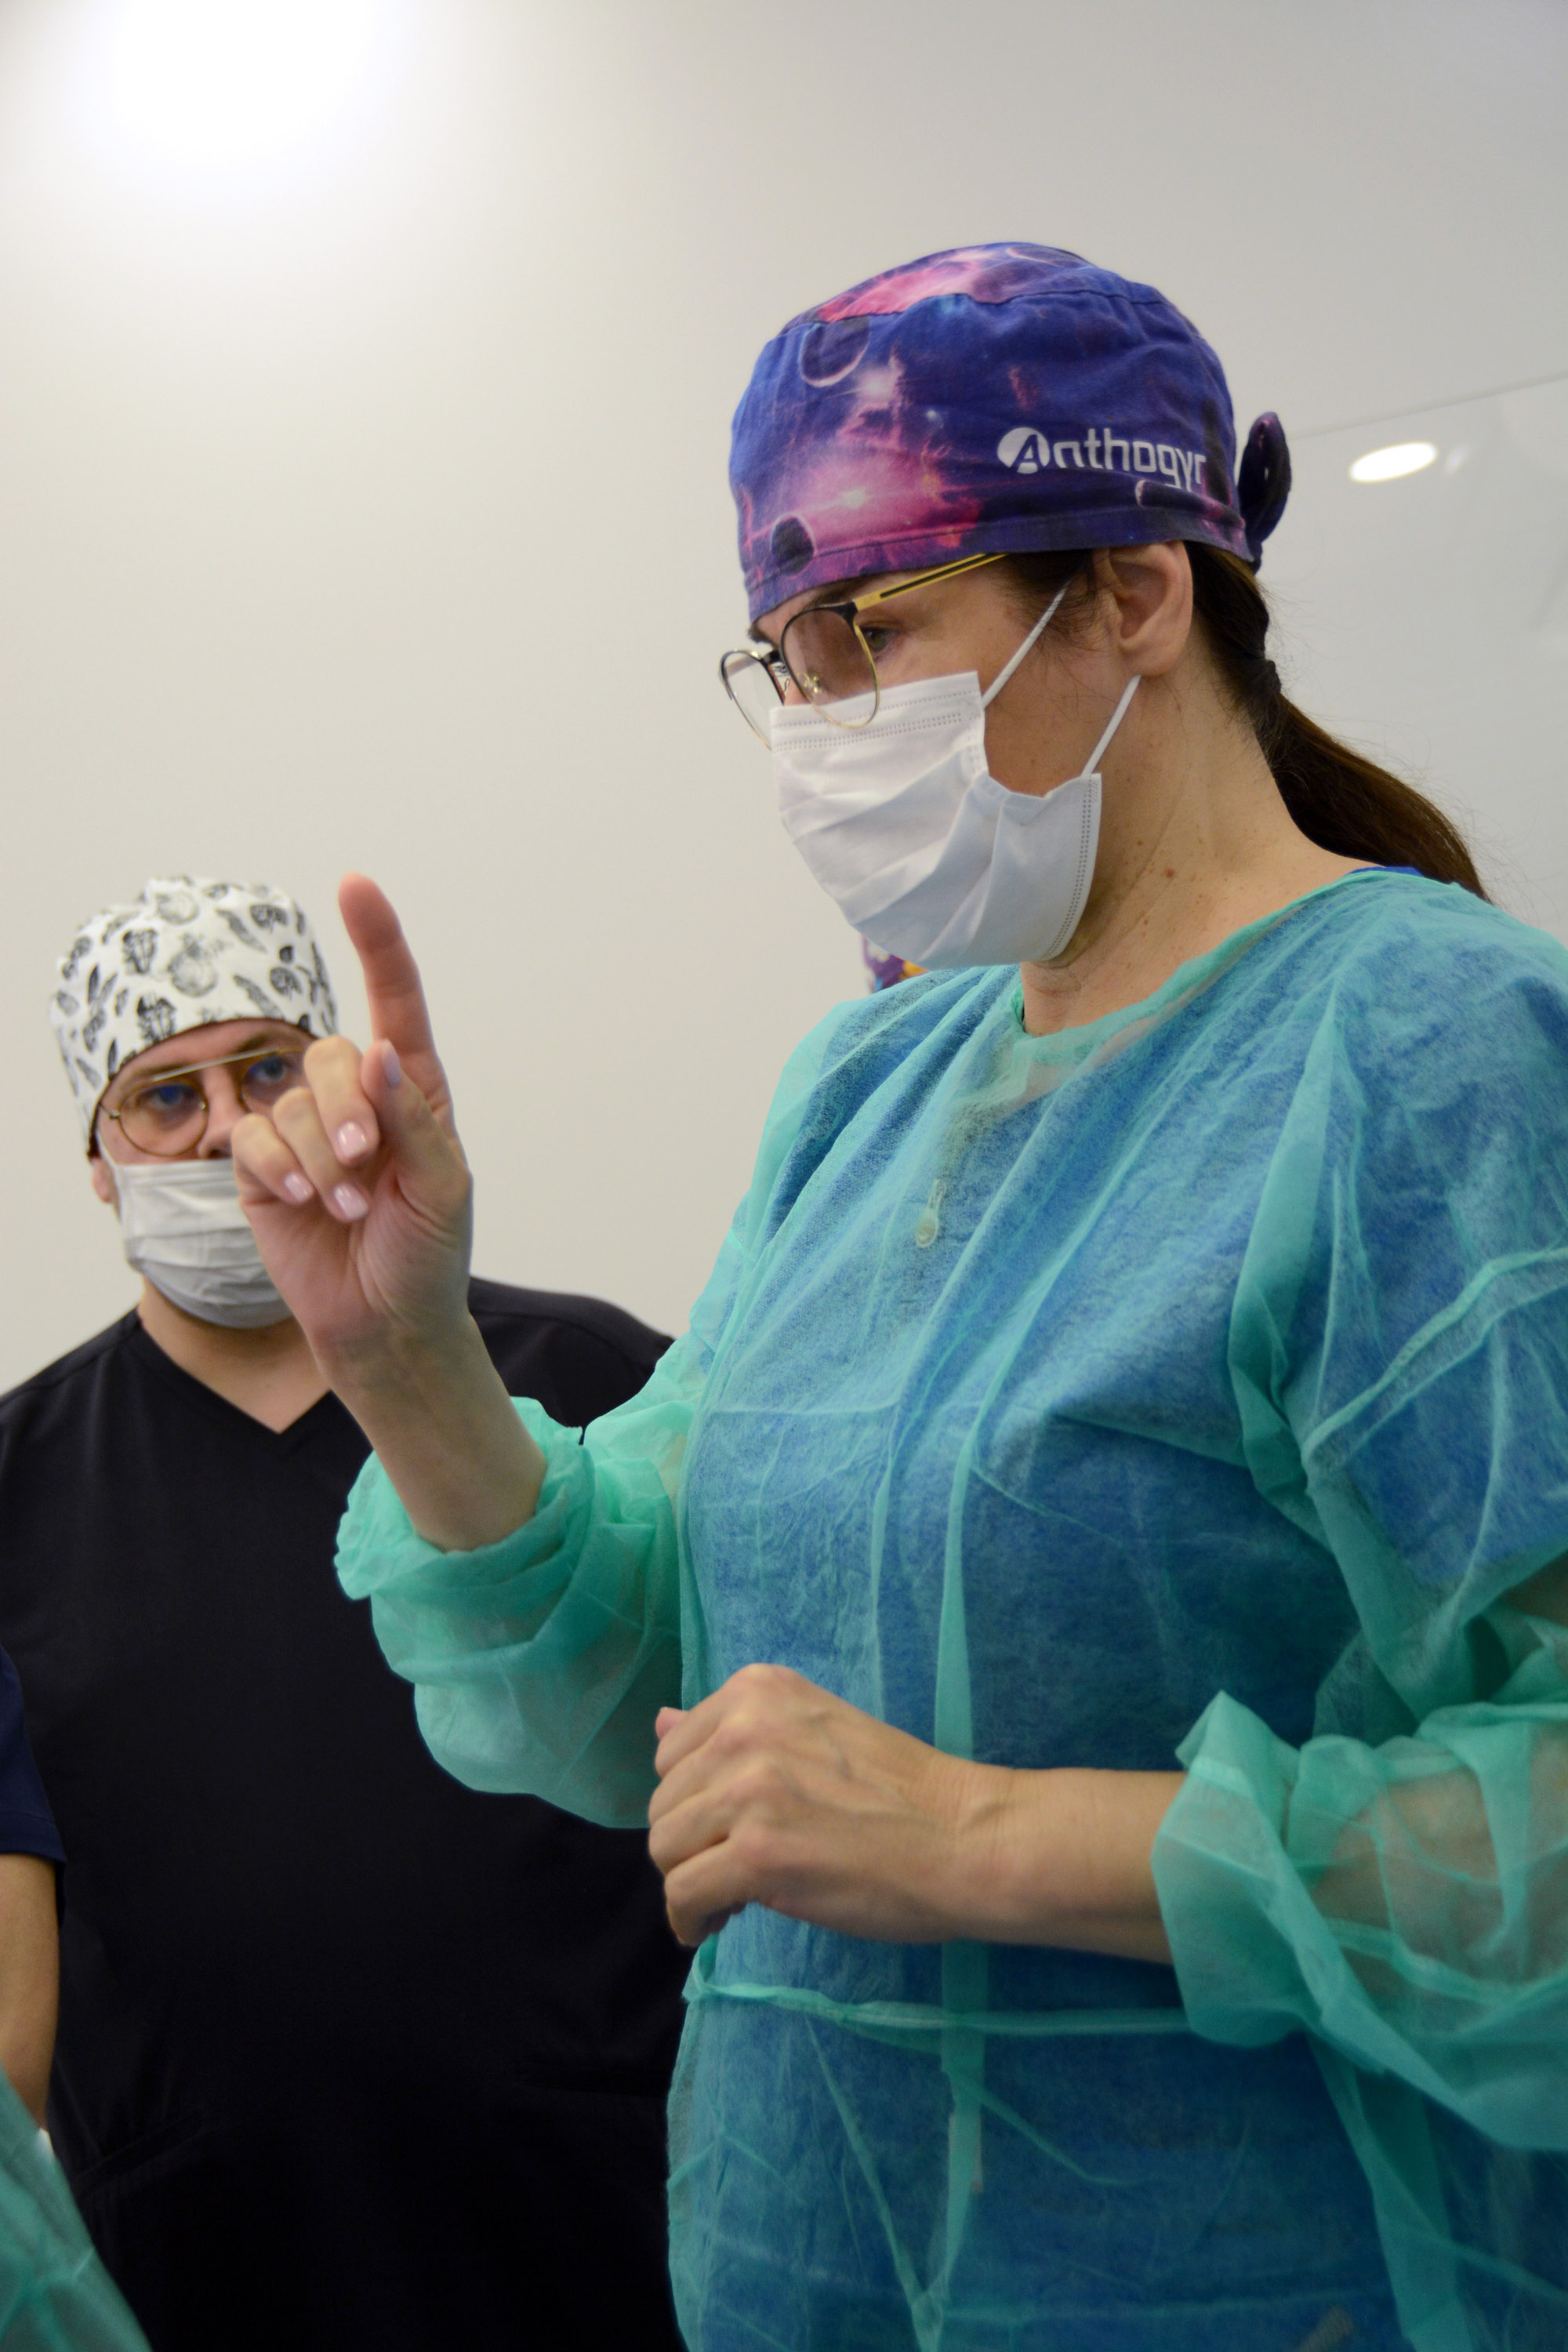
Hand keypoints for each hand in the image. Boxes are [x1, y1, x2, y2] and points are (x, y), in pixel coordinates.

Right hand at [232, 875, 472, 1370]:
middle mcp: (356, 1100)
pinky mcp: (262, 1167)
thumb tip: (378, 1053)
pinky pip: (253, 1135)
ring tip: (345, 1207)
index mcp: (414, 1092)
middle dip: (346, 1106)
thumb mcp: (443, 1188)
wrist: (387, 1324)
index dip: (376, 944)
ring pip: (289, 1100)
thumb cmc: (428, 1254)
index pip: (394, 1004)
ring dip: (318, 1155)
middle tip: (366, 1163)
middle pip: (329, 1053)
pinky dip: (277, 1165)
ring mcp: (305, 1131)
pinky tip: (298, 1201)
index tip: (355, 886)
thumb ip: (414, 1120)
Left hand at [648, 1664, 997, 1947]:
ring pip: (664, 1849)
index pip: (675, 1753)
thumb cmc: (900, 1791)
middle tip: (741, 1868)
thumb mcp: (813, 1731)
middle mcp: (743, 1728)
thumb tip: (658, 1721)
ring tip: (736, 1896)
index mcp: (756, 1690)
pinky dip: (691, 1920)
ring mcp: (748, 1790)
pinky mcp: (755, 1854)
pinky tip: (719, 1924)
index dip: (699, 1801)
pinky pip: (682, 1894)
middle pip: (664, 1802)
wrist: (961, 1838)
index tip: (736, 1827)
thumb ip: (733, 1731)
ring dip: (691, 1881)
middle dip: (693, 1844)